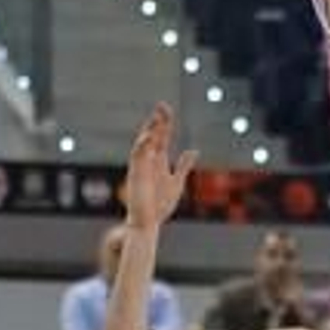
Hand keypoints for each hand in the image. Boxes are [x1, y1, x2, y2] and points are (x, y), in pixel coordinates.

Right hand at [123, 103, 198, 230]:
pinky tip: (150, 136)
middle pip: (152, 136)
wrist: (148, 223)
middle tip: (162, 106)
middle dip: (157, 121)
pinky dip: (142, 145)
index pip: (161, 137)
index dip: (164, 123)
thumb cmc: (159, 205)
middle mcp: (148, 161)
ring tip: (157, 119)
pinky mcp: (136, 175)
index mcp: (158, 161)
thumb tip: (193, 150)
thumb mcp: (177, 181)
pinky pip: (137, 156)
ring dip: (150, 130)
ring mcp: (141, 167)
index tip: (166, 109)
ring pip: (143, 143)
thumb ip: (183, 165)